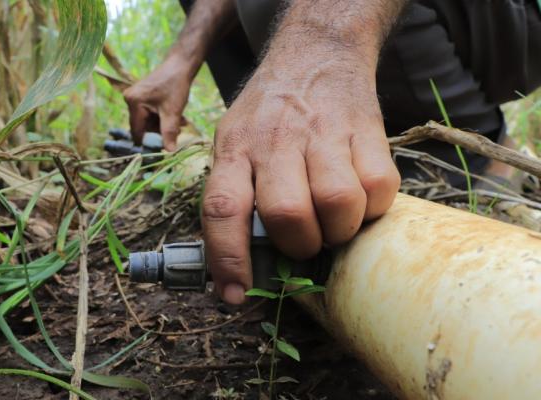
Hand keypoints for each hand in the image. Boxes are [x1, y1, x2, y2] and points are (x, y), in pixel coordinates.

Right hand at [123, 57, 191, 150]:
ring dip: (163, 124)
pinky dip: (161, 116)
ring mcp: (134, 97)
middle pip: (143, 126)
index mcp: (133, 103)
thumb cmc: (176, 85)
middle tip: (178, 130)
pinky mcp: (141, 96)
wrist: (180, 65)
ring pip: (148, 121)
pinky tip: (174, 114)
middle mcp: (130, 100)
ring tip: (180, 121)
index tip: (162, 149)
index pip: (137, 132)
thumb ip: (169, 133)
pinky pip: (149, 113)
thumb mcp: (173, 112)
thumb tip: (169, 152)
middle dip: (160, 130)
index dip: (149, 142)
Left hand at [202, 44, 399, 304]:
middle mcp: (275, 140)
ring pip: (336, 203)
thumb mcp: (233, 140)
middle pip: (287, 213)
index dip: (228, 260)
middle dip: (299, 245)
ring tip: (334, 221)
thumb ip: (233, 193)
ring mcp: (323, 134)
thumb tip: (234, 264)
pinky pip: (378, 187)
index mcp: (235, 148)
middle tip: (304, 240)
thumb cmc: (268, 113)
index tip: (233, 297)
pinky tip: (360, 196)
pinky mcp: (366, 131)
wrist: (316, 54)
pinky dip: (373, 206)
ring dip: (338, 229)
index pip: (223, 209)